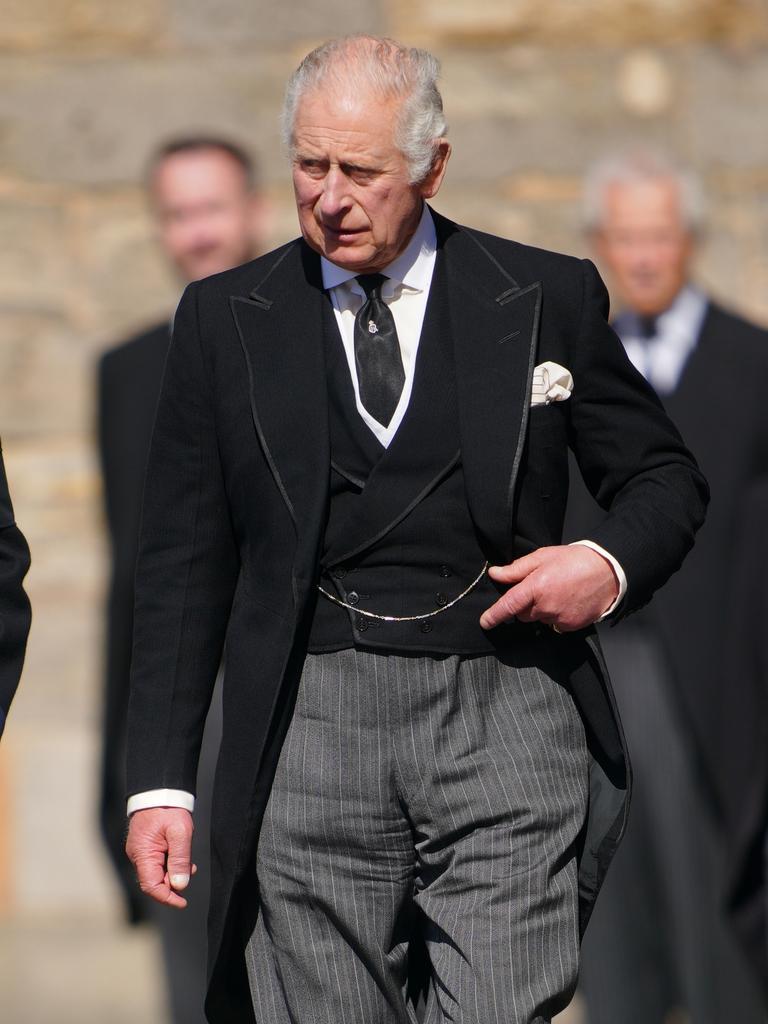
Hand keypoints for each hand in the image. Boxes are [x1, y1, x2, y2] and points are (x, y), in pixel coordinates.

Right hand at [125, 807, 195, 908]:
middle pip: (154, 880)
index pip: (151, 886)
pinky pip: (156, 861)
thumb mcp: (180, 832)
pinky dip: (170, 863)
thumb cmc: (169, 808)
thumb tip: (180, 886)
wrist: (159, 789)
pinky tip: (182, 855)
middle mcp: (138, 855)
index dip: (167, 897)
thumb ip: (180, 859)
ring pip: (157, 871)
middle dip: (173, 883)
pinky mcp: (145, 845)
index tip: (183, 902)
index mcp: (143, 854)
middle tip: (191, 872)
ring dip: (173, 872)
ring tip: (190, 863)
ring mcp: (140, 850)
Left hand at [479, 545, 618, 632]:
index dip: (494, 615)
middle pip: (523, 613)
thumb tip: (495, 574)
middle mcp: (546, 606)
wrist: (608, 571)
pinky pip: (554, 625)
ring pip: (539, 619)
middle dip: (525, 604)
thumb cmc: (574, 560)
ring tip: (558, 591)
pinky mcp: (570, 626)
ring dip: (542, 610)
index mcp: (536, 587)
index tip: (484, 623)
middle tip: (541, 587)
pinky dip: (556, 616)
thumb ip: (516, 569)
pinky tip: (567, 602)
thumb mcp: (543, 557)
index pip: (508, 606)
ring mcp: (559, 618)